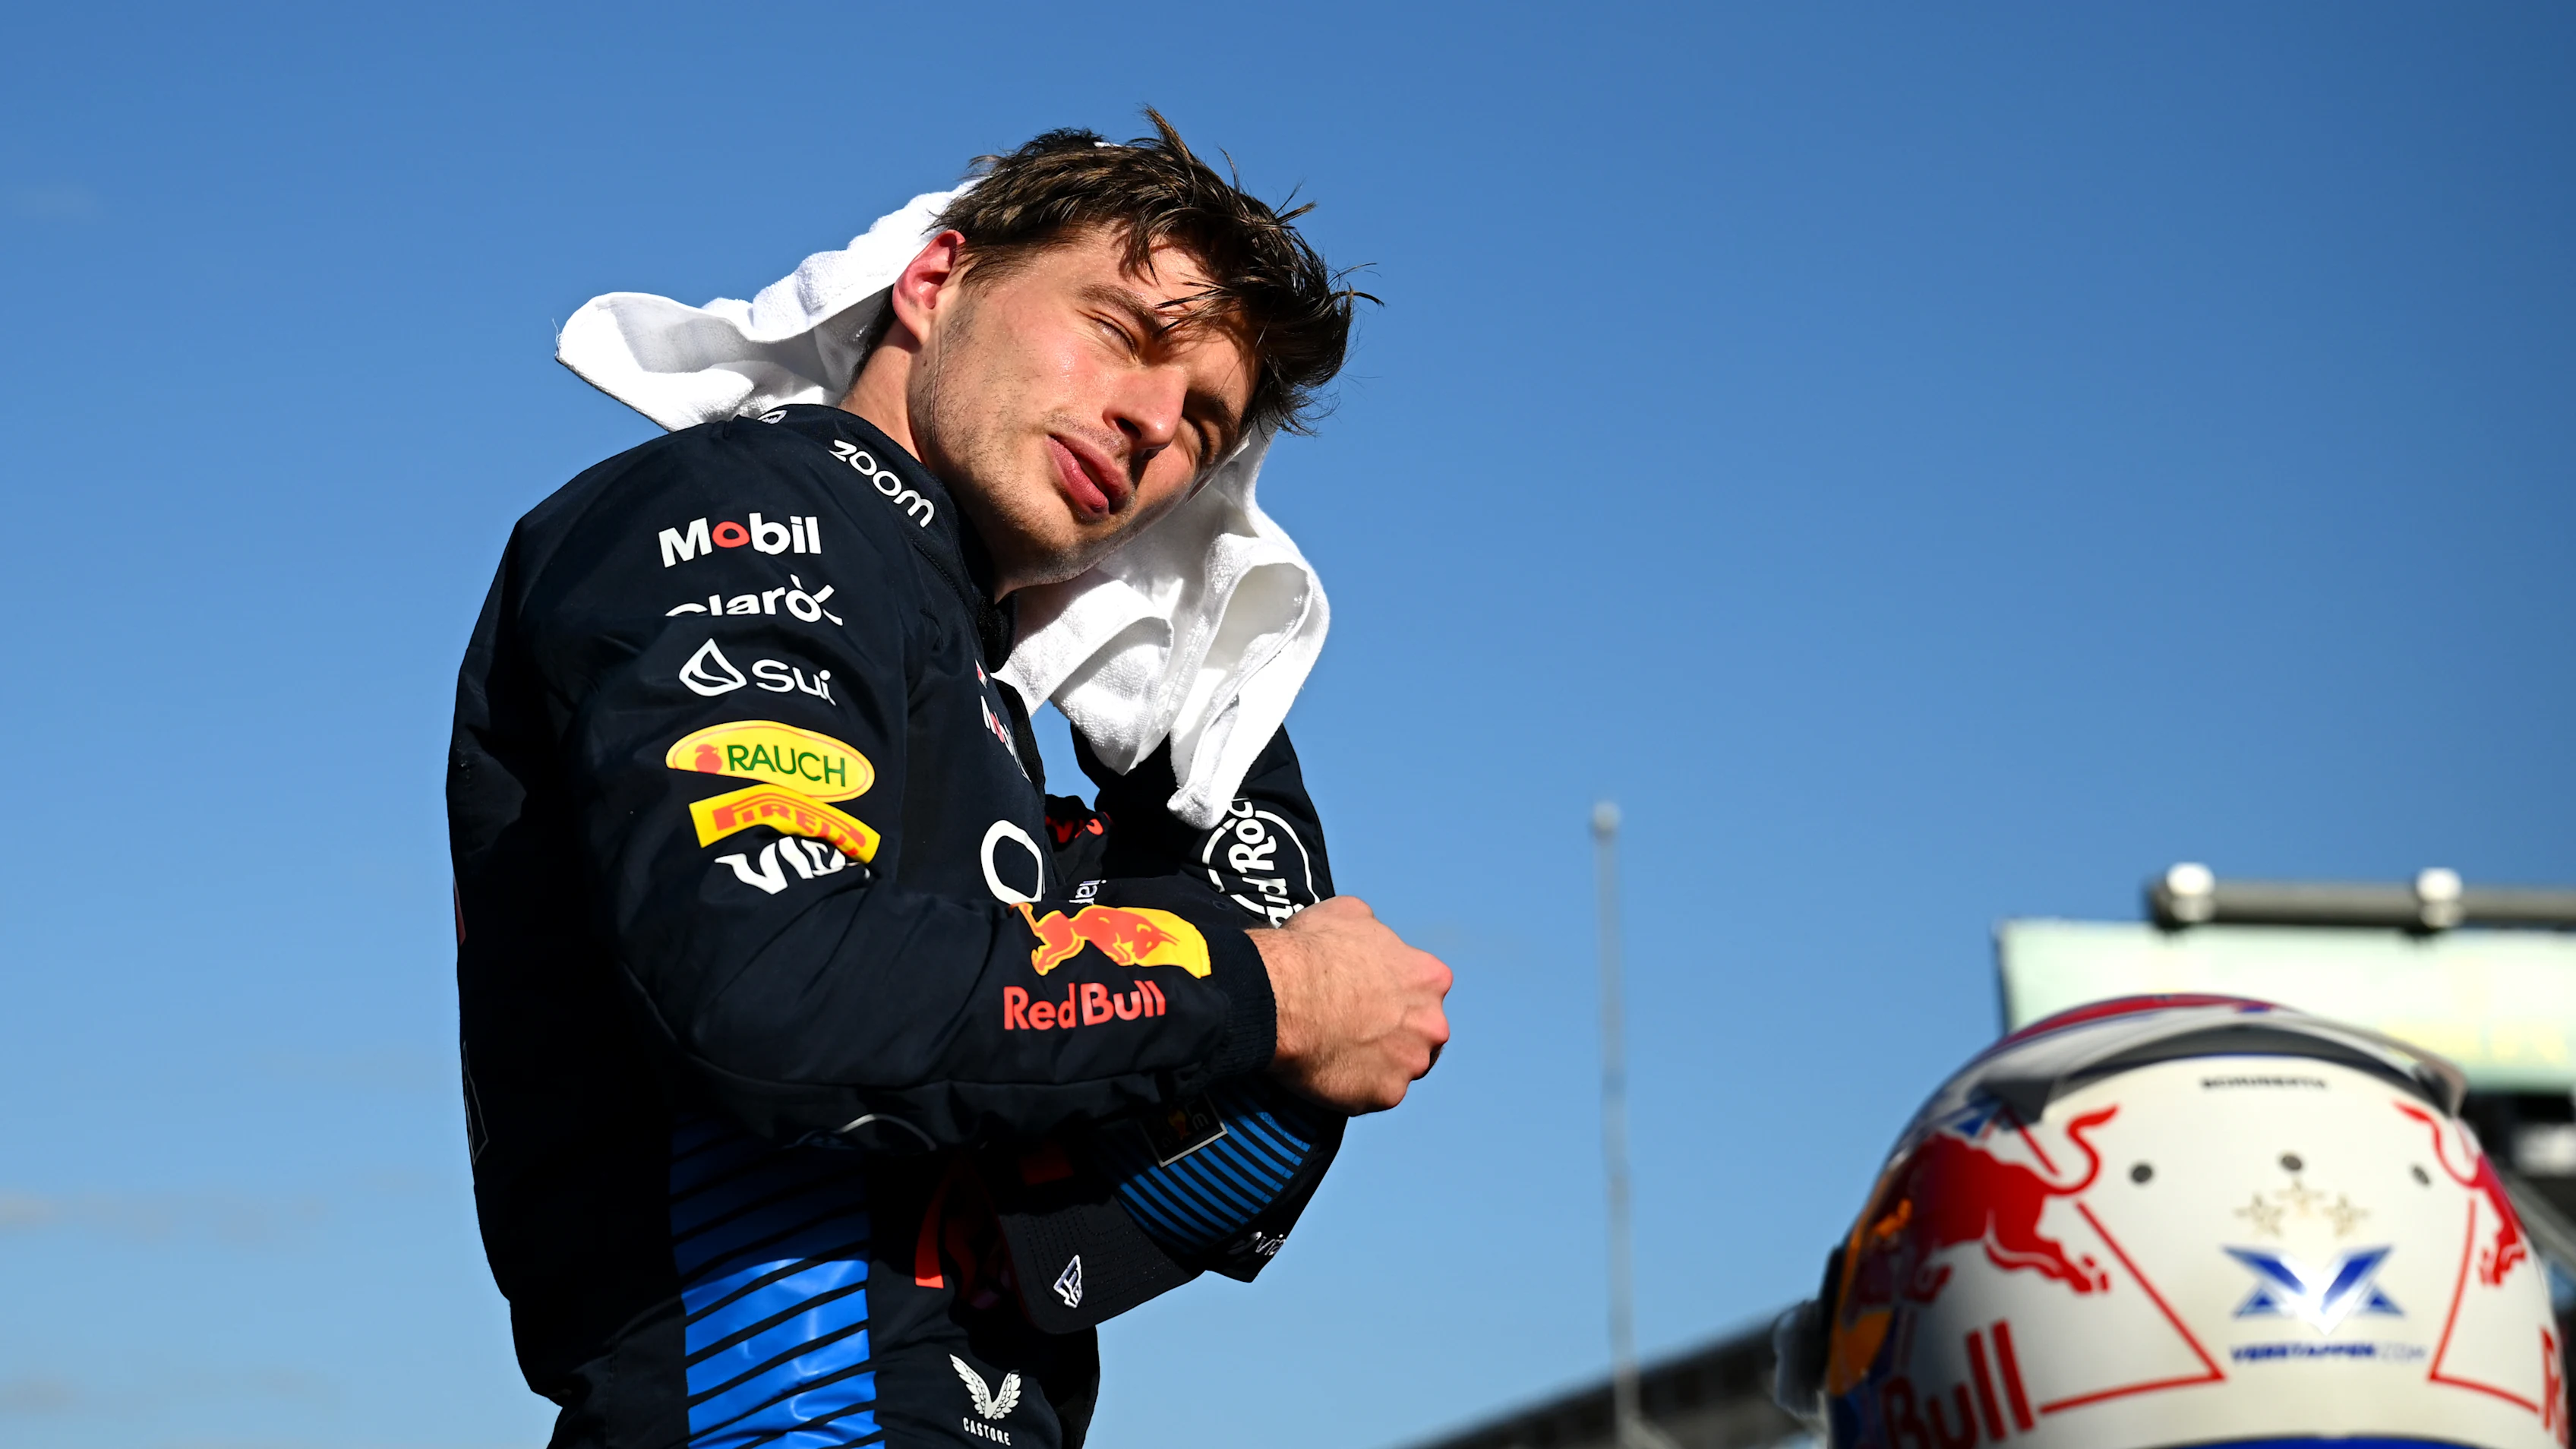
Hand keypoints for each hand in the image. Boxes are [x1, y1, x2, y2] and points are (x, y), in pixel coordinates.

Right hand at [1254, 897, 1451, 1112]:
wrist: (1282, 998)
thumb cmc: (1311, 952)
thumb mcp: (1349, 914)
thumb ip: (1375, 930)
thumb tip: (1370, 933)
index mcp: (1431, 978)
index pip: (1424, 989)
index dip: (1395, 992)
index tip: (1370, 996)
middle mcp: (1433, 1023)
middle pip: (1419, 1032)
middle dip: (1393, 1031)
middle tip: (1353, 1027)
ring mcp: (1411, 1063)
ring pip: (1398, 1067)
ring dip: (1376, 1062)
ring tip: (1337, 1051)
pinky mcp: (1386, 1095)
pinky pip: (1372, 1094)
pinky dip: (1353, 1086)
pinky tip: (1328, 1070)